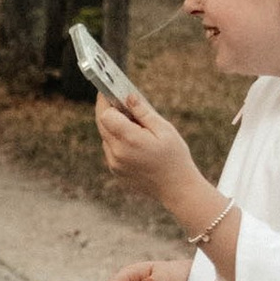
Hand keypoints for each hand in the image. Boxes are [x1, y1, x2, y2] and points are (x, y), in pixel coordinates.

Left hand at [94, 88, 204, 215]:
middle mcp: (117, 152)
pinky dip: (117, 141)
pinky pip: (110, 150)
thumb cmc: (175, 157)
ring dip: (113, 127)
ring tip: (132, 123)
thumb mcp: (164, 130)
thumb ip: (143, 112)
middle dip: (108, 110)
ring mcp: (114, 164)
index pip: (105, 114)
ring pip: (105, 137)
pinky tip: (134, 141)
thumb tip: (128, 97)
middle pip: (102, 124)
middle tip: (119, 100)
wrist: (177, 189)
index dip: (107, 102)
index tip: (110, 91)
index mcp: (129, 139)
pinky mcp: (115, 171)